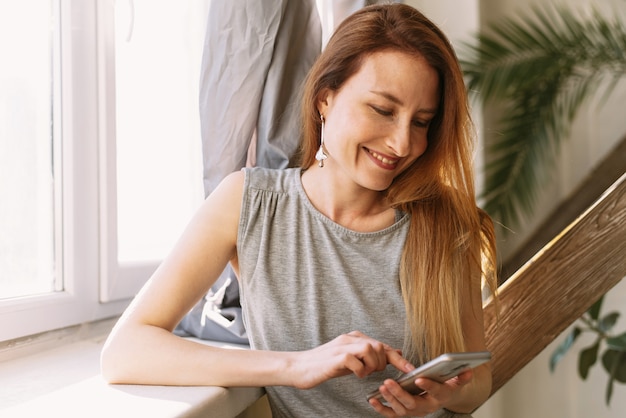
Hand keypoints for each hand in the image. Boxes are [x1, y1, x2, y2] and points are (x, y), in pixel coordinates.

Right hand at [289, 331, 408, 389]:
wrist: (299, 367)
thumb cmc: (326, 365)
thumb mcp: (352, 360)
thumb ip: (370, 356)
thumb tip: (394, 352)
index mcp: (355, 338)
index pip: (383, 345)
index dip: (398, 358)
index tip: (411, 369)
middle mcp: (350, 338)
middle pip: (380, 346)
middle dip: (382, 363)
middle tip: (372, 372)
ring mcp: (343, 346)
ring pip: (371, 349)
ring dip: (372, 366)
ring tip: (363, 373)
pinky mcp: (336, 357)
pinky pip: (356, 361)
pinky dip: (360, 371)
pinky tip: (355, 375)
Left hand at [368, 369, 473, 416]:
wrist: (442, 399)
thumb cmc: (446, 386)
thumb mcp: (457, 381)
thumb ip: (462, 376)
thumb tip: (469, 370)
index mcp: (440, 397)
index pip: (435, 392)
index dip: (428, 386)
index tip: (419, 379)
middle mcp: (427, 407)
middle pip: (413, 404)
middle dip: (400, 394)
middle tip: (388, 382)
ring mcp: (414, 412)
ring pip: (401, 410)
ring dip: (390, 399)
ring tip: (382, 386)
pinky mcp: (404, 413)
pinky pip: (391, 413)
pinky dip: (381, 408)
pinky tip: (372, 399)